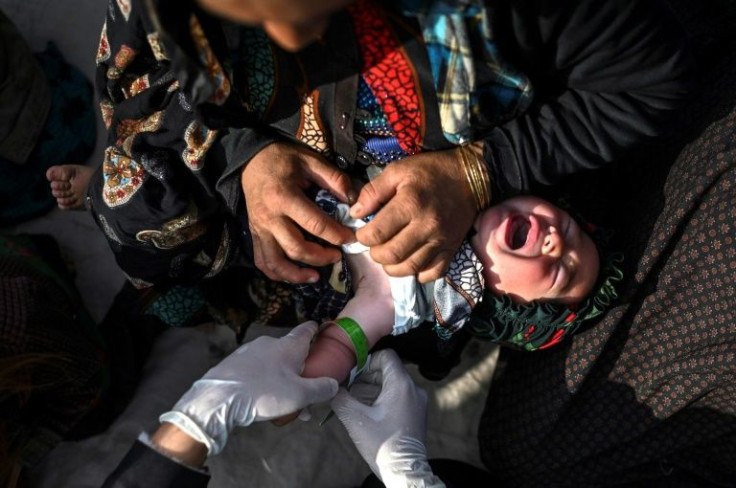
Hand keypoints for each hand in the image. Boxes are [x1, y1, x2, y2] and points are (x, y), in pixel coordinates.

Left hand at [160, 321, 338, 454]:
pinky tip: (262, 401)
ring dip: (282, 380)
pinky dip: (264, 382)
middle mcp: (269, 343)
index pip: (307, 330)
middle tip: (305, 393)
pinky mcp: (234, 363)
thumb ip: (321, 389)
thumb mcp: (300, 395)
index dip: (316, 330)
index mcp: (288, 346)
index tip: (322, 329)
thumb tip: (334, 385)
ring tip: (284, 405)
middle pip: (291, 352)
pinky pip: (256, 371)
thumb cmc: (264, 393)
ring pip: (273, 364)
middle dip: (300, 370)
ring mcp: (249, 351)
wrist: (218, 399)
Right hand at [241, 142, 356, 282]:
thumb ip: (334, 179)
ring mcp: (259, 229)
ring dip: (297, 274)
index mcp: (285, 197)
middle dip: (321, 257)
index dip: (336, 235)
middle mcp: (270, 217)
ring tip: (316, 276)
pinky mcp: (255, 235)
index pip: (315, 224)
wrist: (250, 160)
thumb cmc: (283, 159)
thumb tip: (353, 201)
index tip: (351, 238)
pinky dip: (278, 274)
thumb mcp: (310, 160)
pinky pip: (263, 262)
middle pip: (297, 248)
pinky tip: (294, 275)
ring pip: (277, 262)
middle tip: (338, 256)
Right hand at [330, 350, 444, 487]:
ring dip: (373, 387)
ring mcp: (417, 401)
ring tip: (355, 398)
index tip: (353, 373)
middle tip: (349, 387)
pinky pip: (398, 395)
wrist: (404, 470)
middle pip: (388, 369)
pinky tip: (367, 409)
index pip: (386, 356)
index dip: (368, 361)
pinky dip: (382, 397)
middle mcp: (413, 389)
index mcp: (401, 385)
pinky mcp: (416, 412)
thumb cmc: (383, 446)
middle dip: (366, 376)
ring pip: (392, 383)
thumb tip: (331, 387)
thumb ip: (340, 398)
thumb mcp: (355, 419)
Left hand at [350, 148, 476, 282]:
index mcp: (409, 205)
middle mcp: (426, 226)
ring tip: (389, 257)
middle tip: (375, 246)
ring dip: (393, 268)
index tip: (363, 233)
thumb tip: (355, 214)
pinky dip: (418, 274)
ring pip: (410, 268)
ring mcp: (441, 241)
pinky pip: (433, 273)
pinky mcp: (452, 249)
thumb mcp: (397, 171)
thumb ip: (373, 191)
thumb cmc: (430, 172)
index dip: (363, 237)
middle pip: (392, 256)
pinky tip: (410, 263)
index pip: (377, 234)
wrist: (471, 177)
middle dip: (376, 255)